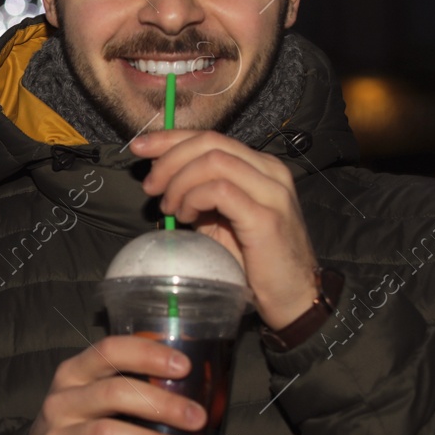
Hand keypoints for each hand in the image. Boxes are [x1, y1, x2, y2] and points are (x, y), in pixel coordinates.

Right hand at [26, 335, 207, 434]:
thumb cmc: (80, 422)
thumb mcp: (92, 394)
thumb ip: (129, 385)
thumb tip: (193, 391)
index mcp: (73, 374)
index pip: (109, 351)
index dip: (148, 355)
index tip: (184, 367)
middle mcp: (61, 404)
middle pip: (113, 394)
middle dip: (162, 405)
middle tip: (196, 417)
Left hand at [132, 129, 319, 331]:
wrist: (294, 297)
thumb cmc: (256, 263)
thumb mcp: (222, 221)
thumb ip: (200, 196)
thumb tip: (163, 179)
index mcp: (260, 167)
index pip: (211, 138)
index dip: (171, 138)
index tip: (140, 148)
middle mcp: (270, 172)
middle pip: (210, 142)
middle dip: (169, 157)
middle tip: (150, 186)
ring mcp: (271, 192)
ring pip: (213, 161)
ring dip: (180, 181)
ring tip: (170, 208)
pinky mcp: (266, 217)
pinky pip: (220, 190)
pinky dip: (194, 198)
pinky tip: (187, 217)